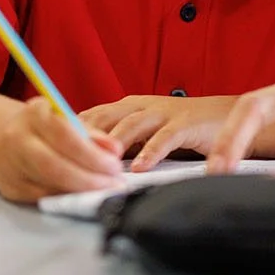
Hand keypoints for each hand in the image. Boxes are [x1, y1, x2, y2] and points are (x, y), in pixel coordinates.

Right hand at [0, 98, 125, 203]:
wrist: (6, 142)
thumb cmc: (43, 130)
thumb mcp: (65, 121)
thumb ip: (90, 134)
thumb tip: (114, 150)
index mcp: (34, 115)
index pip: (64, 135)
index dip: (91, 154)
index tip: (114, 165)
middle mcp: (18, 139)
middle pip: (53, 164)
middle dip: (88, 178)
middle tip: (113, 184)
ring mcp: (11, 165)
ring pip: (48, 184)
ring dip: (81, 191)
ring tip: (104, 191)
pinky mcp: (12, 188)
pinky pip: (43, 197)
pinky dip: (67, 198)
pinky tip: (83, 196)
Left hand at [81, 95, 240, 169]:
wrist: (223, 117)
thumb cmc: (180, 128)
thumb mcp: (145, 132)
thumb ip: (120, 142)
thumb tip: (86, 163)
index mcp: (129, 107)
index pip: (93, 116)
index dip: (72, 130)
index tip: (51, 148)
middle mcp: (141, 105)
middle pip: (105, 118)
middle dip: (85, 137)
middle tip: (65, 158)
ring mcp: (162, 113)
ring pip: (130, 126)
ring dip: (114, 147)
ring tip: (100, 167)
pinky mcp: (185, 124)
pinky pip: (164, 138)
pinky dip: (151, 152)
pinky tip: (140, 168)